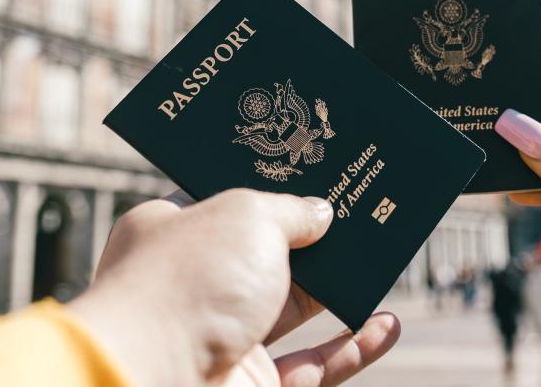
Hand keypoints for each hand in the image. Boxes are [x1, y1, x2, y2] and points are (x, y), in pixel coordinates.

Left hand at [67, 188, 400, 385]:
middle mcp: (194, 286)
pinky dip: (353, 348)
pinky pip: (314, 366)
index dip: (268, 189)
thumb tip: (320, 213)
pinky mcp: (252, 385)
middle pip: (266, 256)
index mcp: (171, 233)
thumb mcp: (246, 216)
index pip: (223, 202)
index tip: (311, 173)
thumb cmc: (188, 283)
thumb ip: (290, 211)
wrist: (154, 380)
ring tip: (380, 261)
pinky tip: (386, 325)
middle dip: (312, 239)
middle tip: (357, 214)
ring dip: (339, 290)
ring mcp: (222, 339)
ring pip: (293, 310)